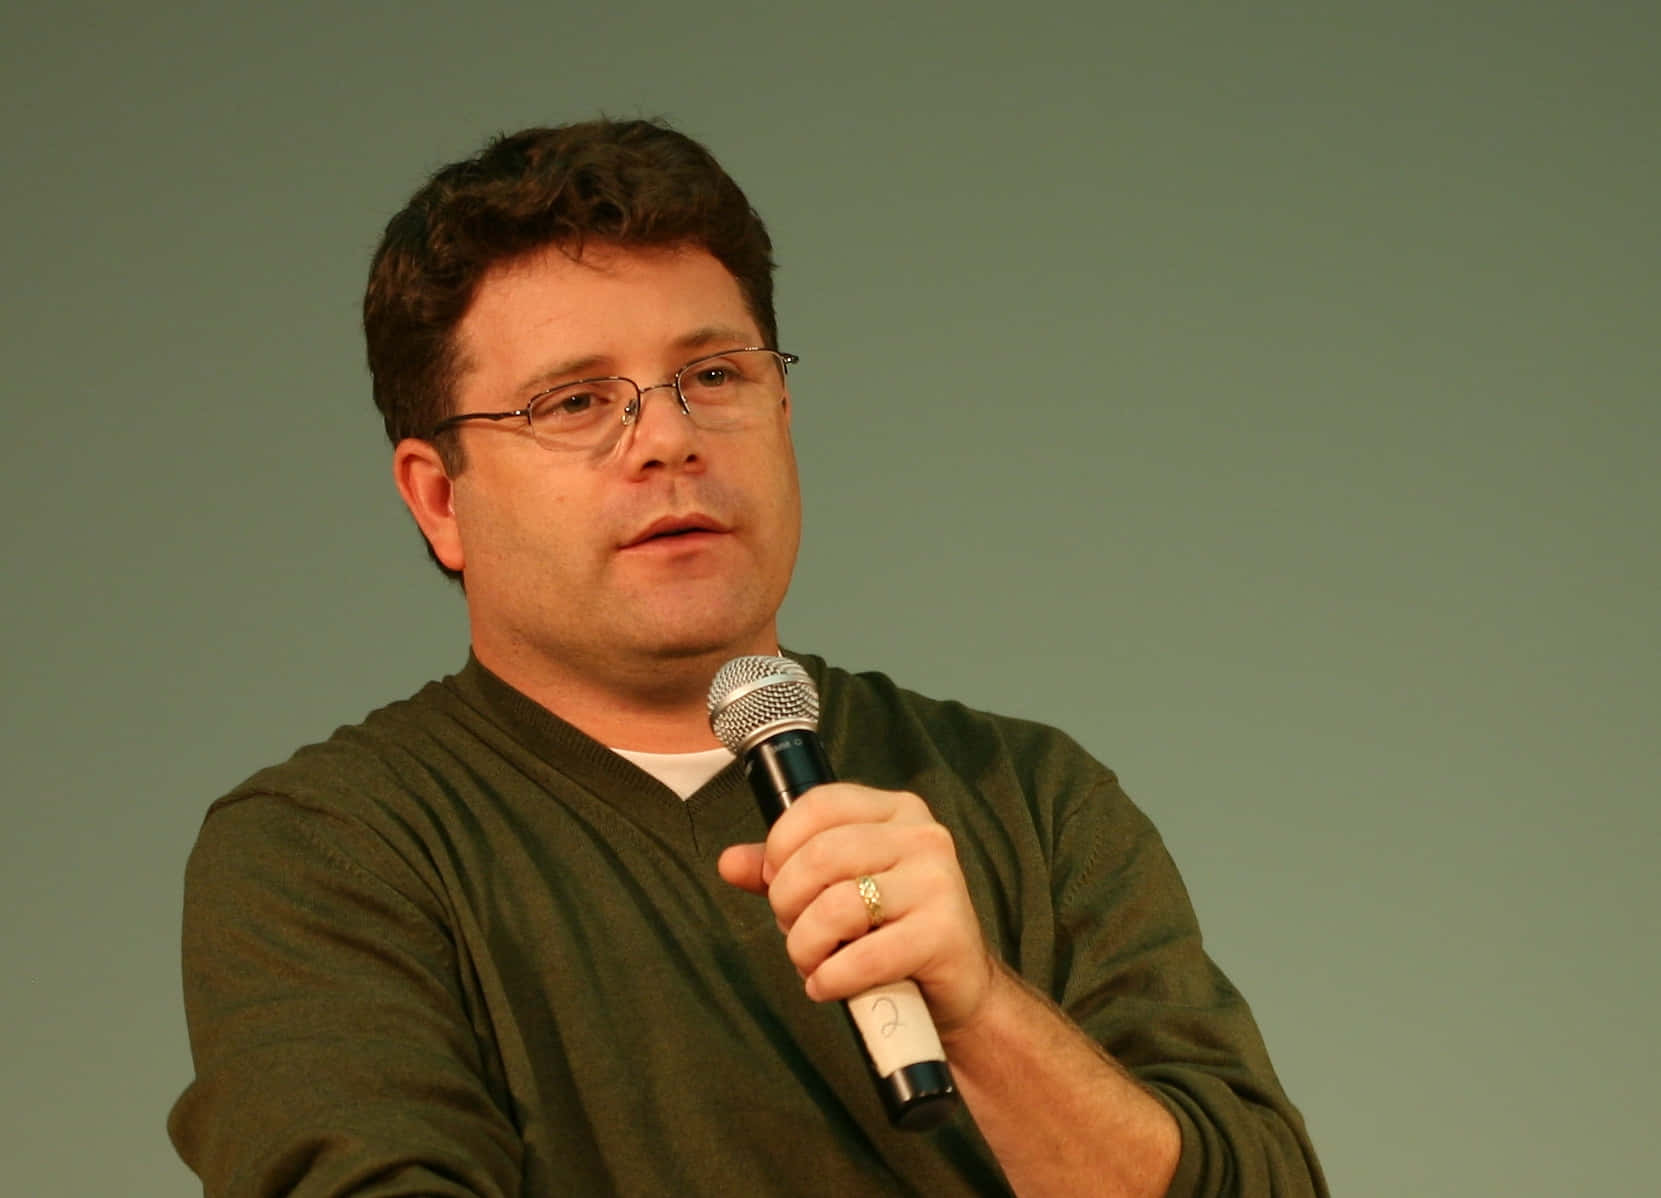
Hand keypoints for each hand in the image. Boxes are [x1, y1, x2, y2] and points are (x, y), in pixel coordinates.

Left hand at [717, 783, 995, 1031]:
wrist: (957, 988)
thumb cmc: (890, 930)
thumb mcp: (838, 889)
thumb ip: (785, 871)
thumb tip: (728, 862)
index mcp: (896, 810)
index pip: (819, 804)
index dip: (780, 844)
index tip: (774, 882)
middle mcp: (922, 836)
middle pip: (822, 855)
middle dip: (788, 902)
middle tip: (791, 931)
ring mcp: (938, 882)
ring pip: (839, 906)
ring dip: (806, 945)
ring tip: (809, 964)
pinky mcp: (945, 933)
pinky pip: (867, 955)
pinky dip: (832, 978)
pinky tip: (826, 986)